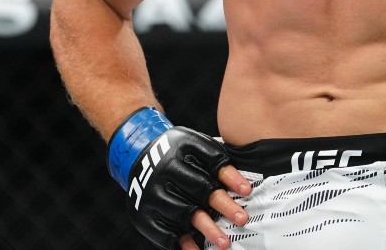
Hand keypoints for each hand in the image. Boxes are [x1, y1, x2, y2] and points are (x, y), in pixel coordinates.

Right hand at [124, 126, 252, 249]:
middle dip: (223, 206)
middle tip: (241, 219)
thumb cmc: (178, 154)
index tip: (247, 191)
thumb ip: (217, 160)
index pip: (212, 161)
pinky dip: (183, 242)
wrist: (138, 156)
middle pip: (200, 188)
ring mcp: (151, 191)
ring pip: (184, 213)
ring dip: (207, 229)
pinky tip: (198, 248)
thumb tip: (245, 184)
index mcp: (182, 145)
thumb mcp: (196, 145)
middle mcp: (164, 167)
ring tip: (224, 242)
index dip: (231, 177)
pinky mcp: (142, 213)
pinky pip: (164, 232)